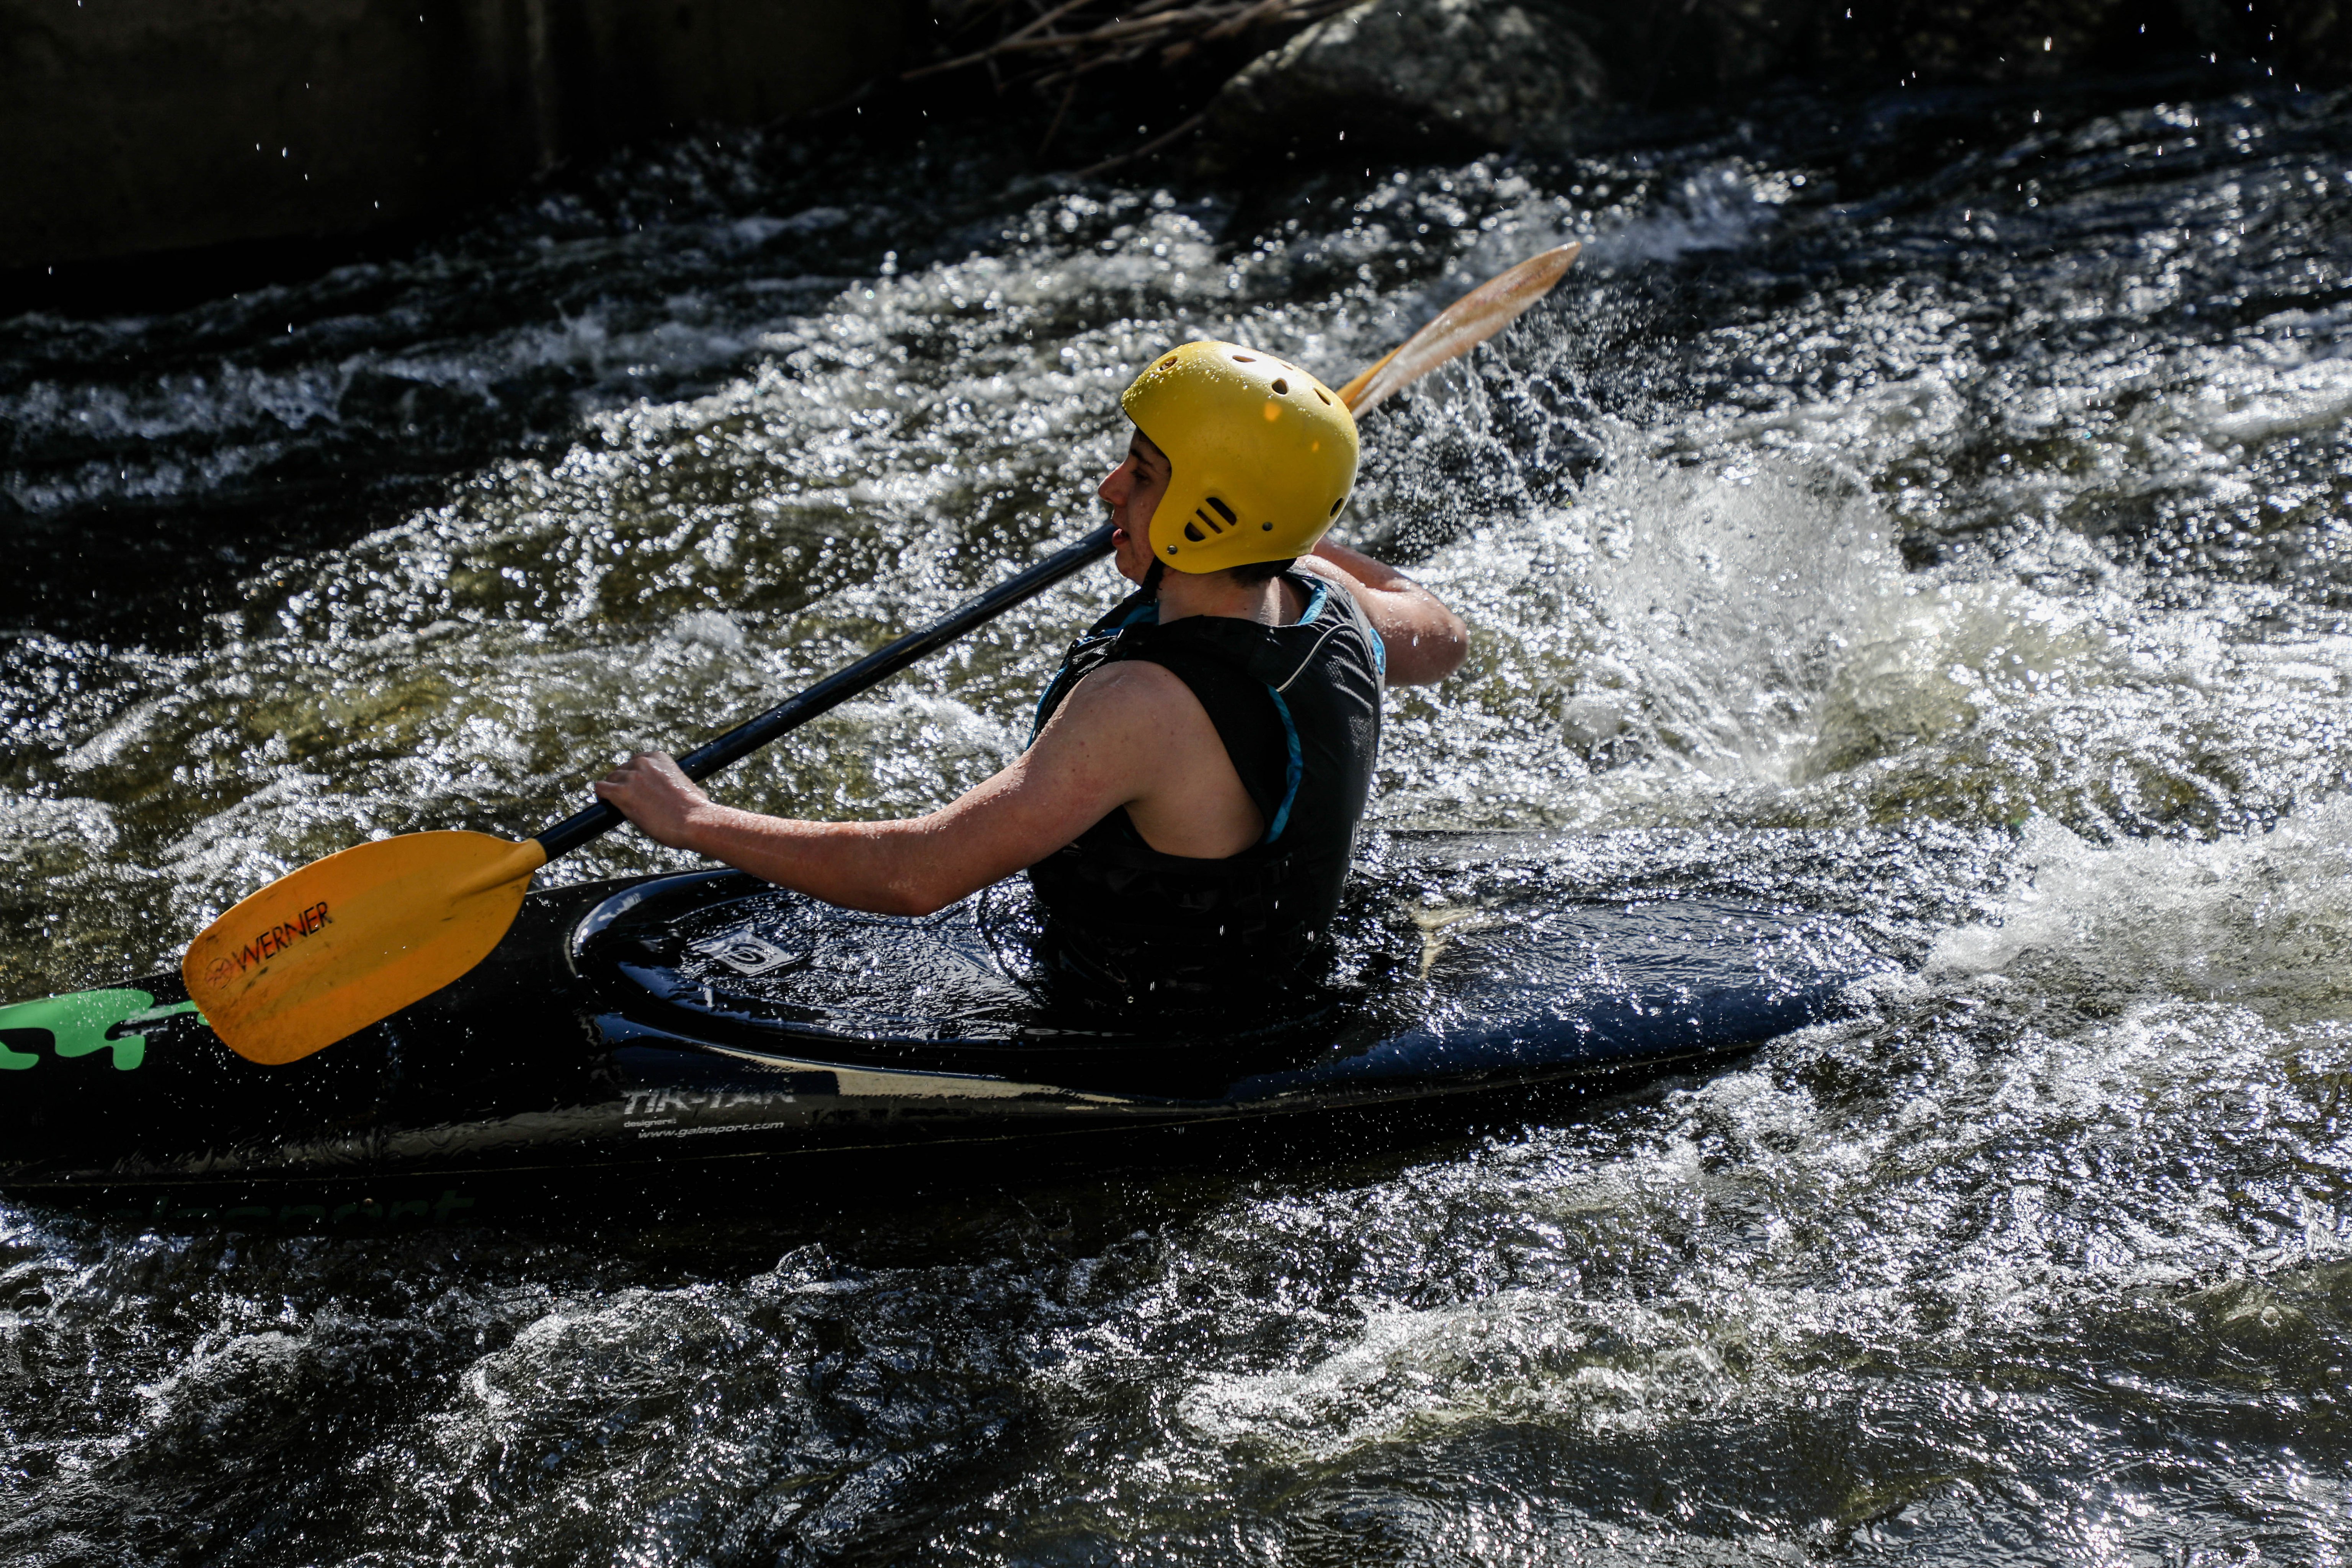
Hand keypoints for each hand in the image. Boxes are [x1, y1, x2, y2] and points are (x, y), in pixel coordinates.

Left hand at [593, 752, 713, 849]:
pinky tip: (606, 804)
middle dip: (623, 784)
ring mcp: (631, 777)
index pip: (636, 761)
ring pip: (610, 779)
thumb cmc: (695, 809)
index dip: (634, 775)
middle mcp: (644, 763)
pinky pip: (601, 789)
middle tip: (629, 800)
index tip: (636, 787)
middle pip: (621, 770)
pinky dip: (602, 796)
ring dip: (613, 791)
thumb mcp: (688, 786)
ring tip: (620, 805)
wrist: (693, 821)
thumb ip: (678, 782)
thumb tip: (689, 792)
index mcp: (659, 758)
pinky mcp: (621, 793)